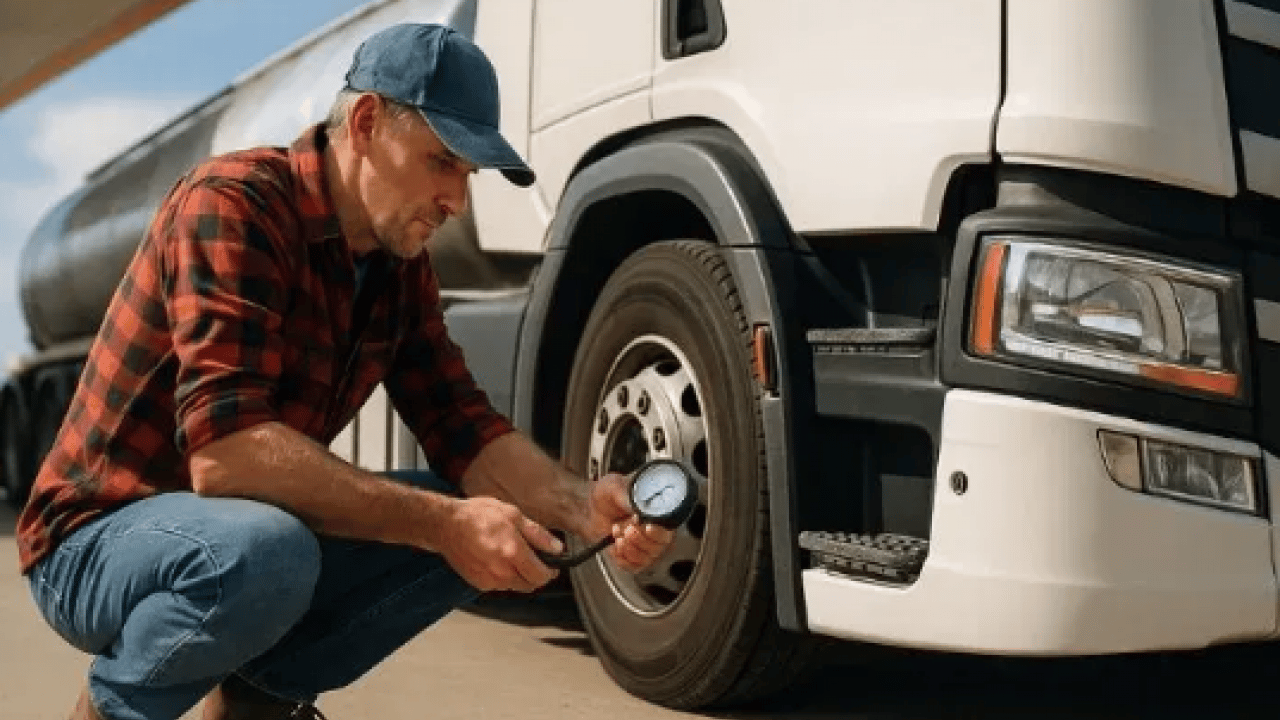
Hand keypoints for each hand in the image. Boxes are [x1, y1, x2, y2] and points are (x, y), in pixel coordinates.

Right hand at [438, 496, 562, 591]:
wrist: (446, 525)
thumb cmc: (478, 515)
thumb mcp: (513, 515)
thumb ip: (537, 534)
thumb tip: (558, 548)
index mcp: (513, 552)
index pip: (541, 576)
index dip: (551, 572)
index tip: (552, 565)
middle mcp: (502, 571)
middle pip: (530, 585)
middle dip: (536, 575)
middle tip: (534, 560)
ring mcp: (489, 580)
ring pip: (515, 586)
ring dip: (520, 576)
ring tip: (513, 556)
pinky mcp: (478, 583)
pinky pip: (500, 586)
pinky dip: (505, 577)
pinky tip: (498, 560)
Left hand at [588, 472, 674, 571]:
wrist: (589, 509)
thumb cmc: (605, 496)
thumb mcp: (614, 488)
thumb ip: (627, 497)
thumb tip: (639, 510)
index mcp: (656, 511)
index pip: (669, 527)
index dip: (658, 530)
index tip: (646, 527)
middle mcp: (655, 529)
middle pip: (661, 545)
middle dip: (642, 540)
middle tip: (627, 529)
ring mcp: (645, 545)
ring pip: (649, 558)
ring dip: (631, 549)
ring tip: (618, 534)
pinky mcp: (634, 556)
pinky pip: (635, 566)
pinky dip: (624, 558)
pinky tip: (615, 546)